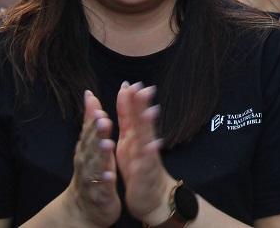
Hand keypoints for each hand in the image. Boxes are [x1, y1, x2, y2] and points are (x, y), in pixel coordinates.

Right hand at [68, 90, 120, 226]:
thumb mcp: (91, 143)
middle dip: (97, 132)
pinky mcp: (99, 193)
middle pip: (91, 145)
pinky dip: (105, 179)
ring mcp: (91, 177)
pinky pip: (102, 186)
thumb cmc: (91, 168)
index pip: (89, 130)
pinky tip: (110, 174)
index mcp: (87, 147)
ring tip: (107, 143)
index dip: (93, 119)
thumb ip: (90, 120)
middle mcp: (87, 160)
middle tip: (103, 119)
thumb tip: (89, 94)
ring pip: (95, 164)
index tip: (98, 106)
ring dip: (101, 153)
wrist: (84, 206)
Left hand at [116, 82, 173, 223]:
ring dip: (149, 126)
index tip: (133, 83)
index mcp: (135, 135)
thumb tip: (126, 90)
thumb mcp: (129, 138)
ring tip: (151, 112)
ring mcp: (147, 158)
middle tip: (145, 89)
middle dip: (143, 106)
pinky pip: (147, 164)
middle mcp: (143, 143)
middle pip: (143, 122)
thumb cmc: (139, 165)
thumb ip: (128, 115)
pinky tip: (153, 146)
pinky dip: (150, 155)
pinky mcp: (146, 174)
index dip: (133, 100)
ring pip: (148, 140)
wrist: (152, 196)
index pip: (134, 114)